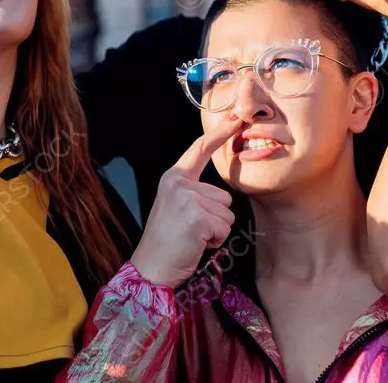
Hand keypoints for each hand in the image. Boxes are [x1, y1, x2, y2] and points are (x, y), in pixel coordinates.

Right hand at [130, 118, 241, 287]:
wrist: (152, 266)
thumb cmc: (168, 241)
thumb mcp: (176, 206)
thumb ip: (194, 193)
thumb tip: (221, 194)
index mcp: (173, 178)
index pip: (199, 150)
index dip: (219, 134)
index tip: (235, 119)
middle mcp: (179, 183)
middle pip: (224, 196)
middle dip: (215, 217)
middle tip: (190, 230)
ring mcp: (187, 199)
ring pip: (227, 213)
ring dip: (216, 230)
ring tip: (192, 237)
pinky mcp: (196, 217)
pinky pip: (224, 228)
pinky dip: (215, 241)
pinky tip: (195, 244)